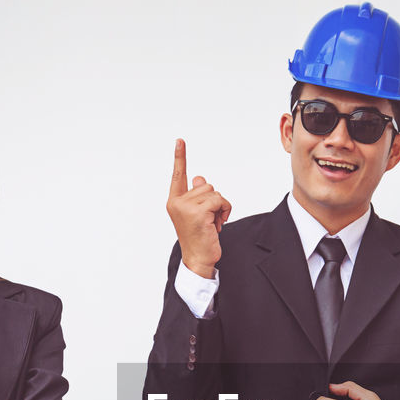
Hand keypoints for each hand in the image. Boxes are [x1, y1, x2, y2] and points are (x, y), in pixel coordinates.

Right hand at [166, 139, 230, 277]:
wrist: (198, 259)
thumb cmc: (199, 237)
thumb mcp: (198, 214)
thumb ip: (197, 195)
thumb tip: (199, 178)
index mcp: (175, 201)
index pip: (178, 175)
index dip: (180, 157)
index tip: (180, 140)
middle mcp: (177, 202)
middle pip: (205, 185)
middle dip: (214, 201)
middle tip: (209, 220)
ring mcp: (185, 207)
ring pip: (214, 192)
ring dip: (220, 207)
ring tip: (212, 223)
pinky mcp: (197, 213)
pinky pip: (219, 201)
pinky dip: (224, 211)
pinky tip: (218, 225)